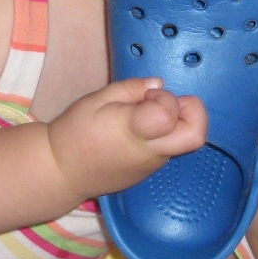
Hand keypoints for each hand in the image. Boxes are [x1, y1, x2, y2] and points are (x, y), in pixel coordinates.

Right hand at [47, 77, 206, 199]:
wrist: (61, 173)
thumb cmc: (74, 133)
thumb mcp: (96, 100)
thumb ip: (131, 89)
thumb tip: (159, 85)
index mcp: (134, 130)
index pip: (170, 113)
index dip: (165, 98)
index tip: (146, 96)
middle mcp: (150, 151)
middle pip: (197, 135)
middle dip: (193, 112)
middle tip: (168, 104)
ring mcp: (153, 165)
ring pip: (184, 141)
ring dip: (174, 123)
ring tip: (143, 116)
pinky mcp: (150, 171)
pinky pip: (168, 148)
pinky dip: (162, 135)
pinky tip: (137, 131)